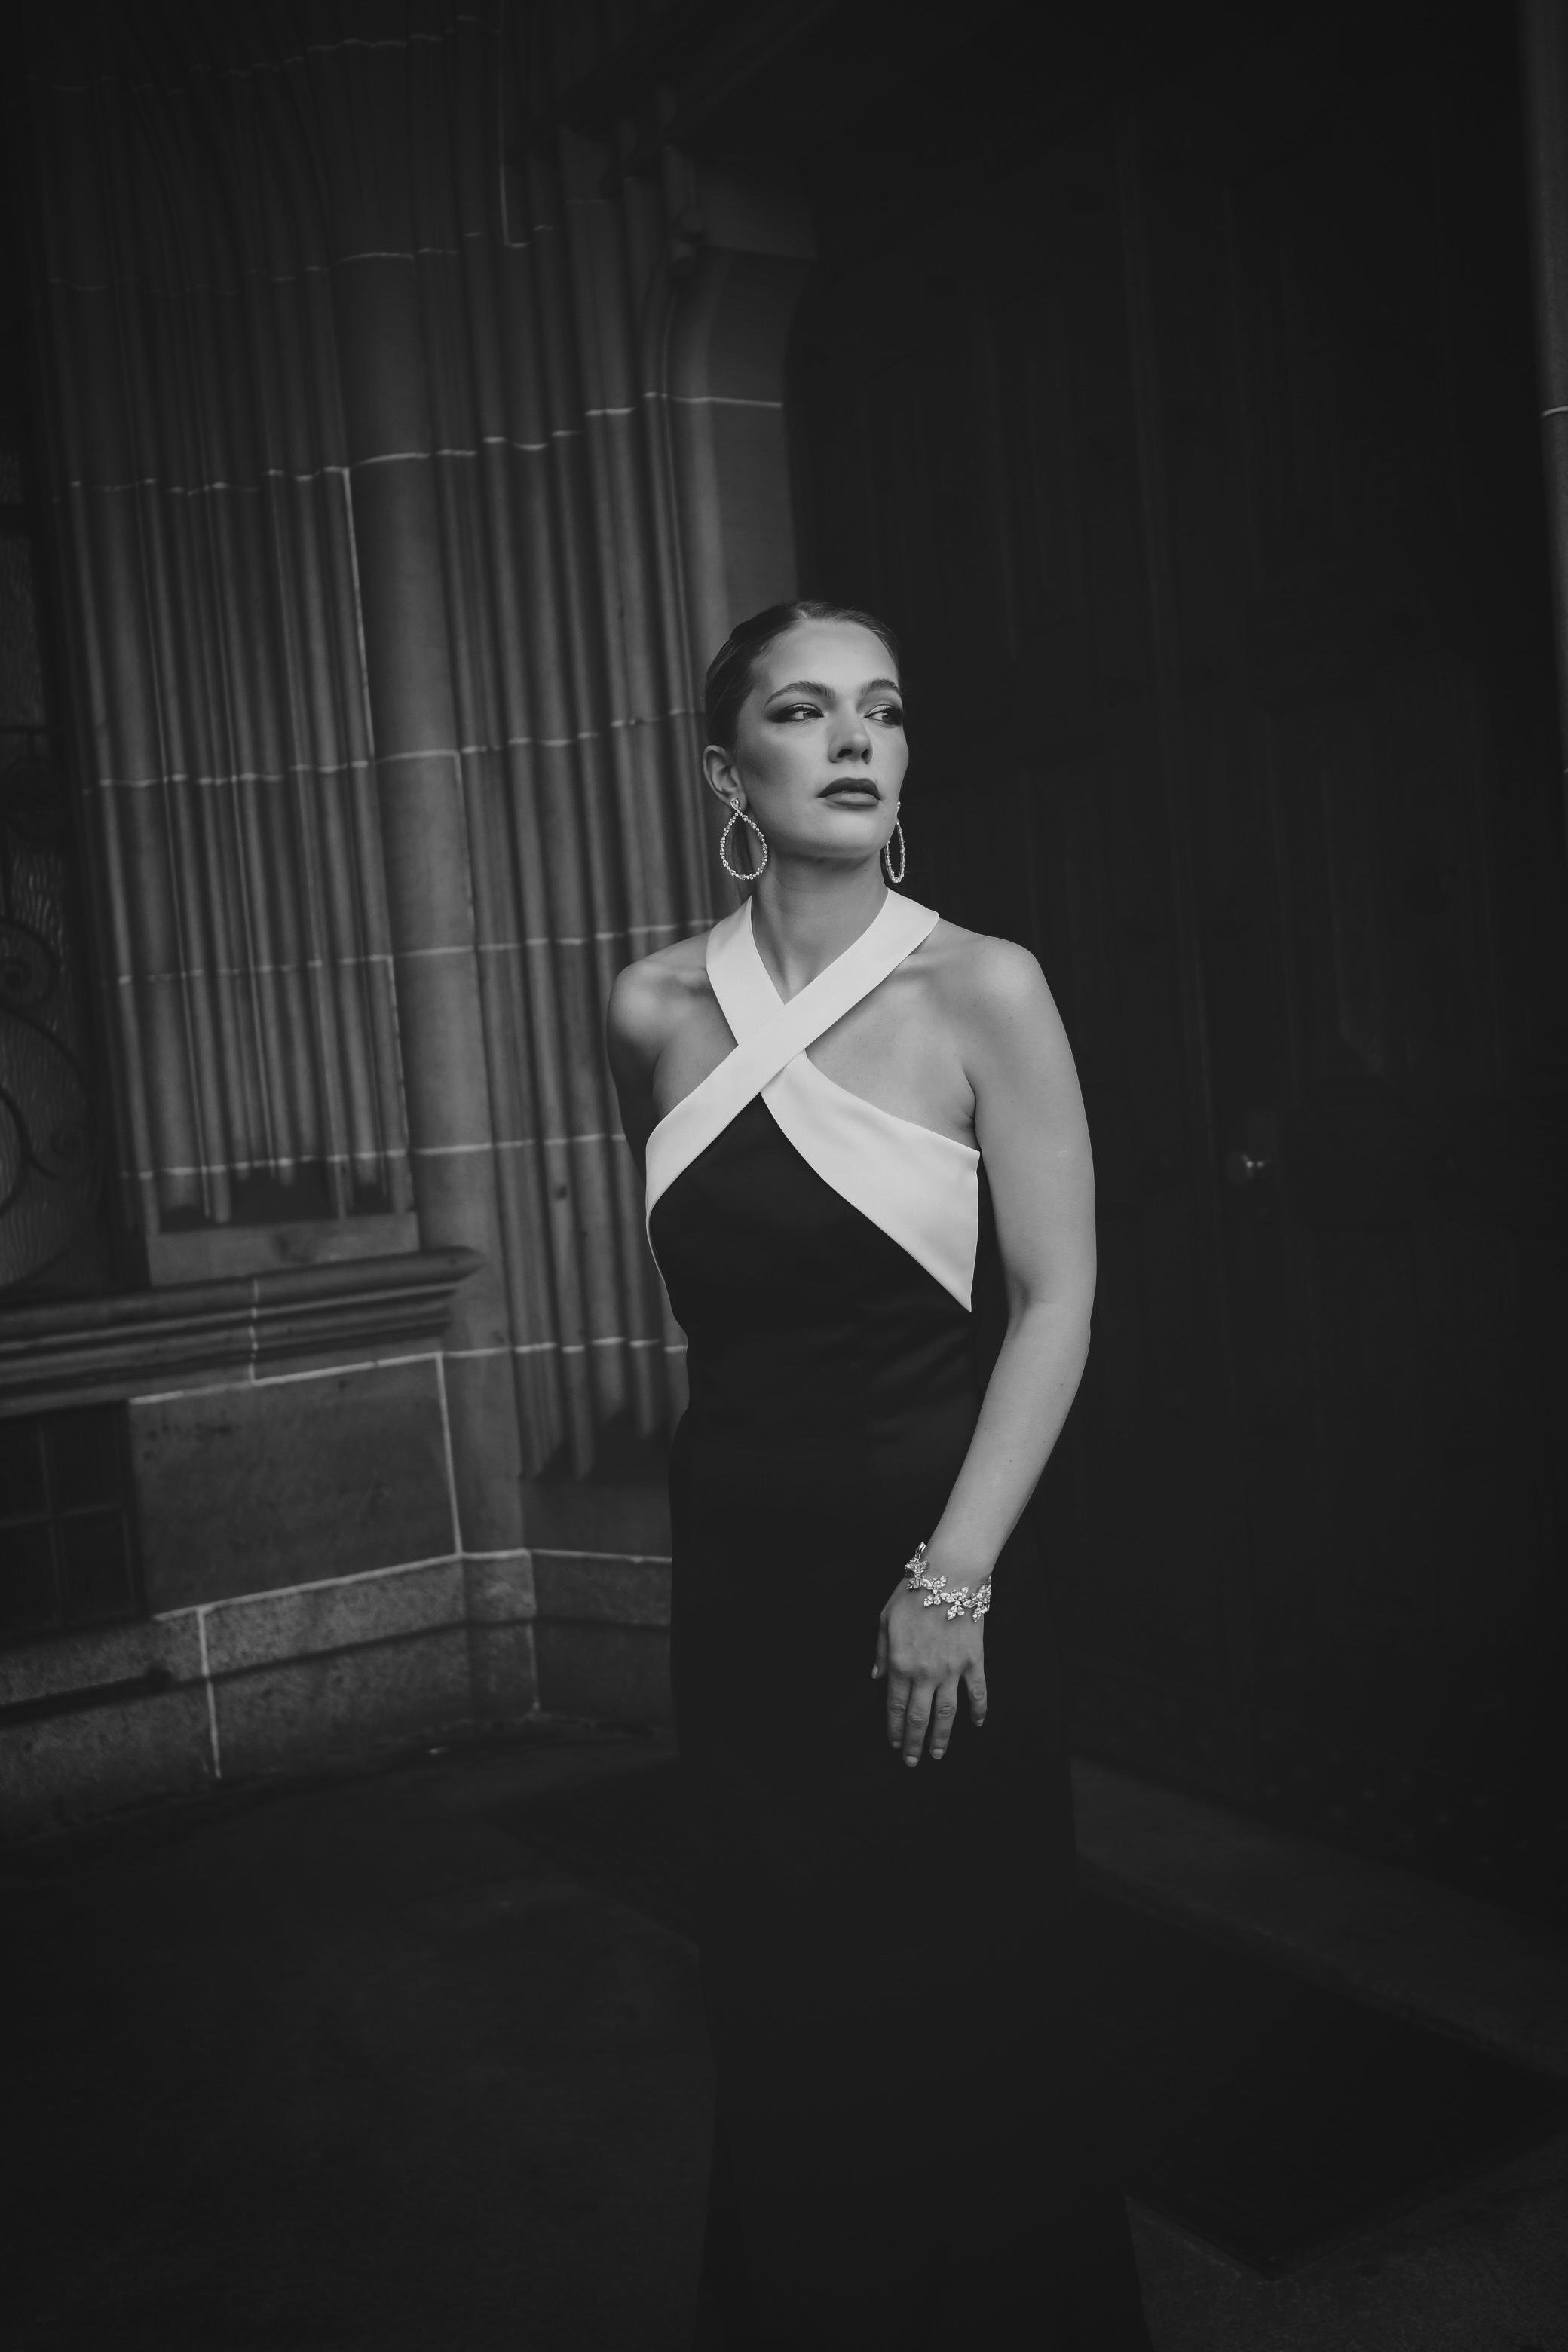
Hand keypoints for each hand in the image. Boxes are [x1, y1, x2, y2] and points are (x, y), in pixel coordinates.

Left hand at [872, 1577, 987, 1765]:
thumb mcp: (884, 1619)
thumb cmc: (913, 1593)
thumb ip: (880, 1652)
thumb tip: (876, 1678)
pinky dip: (978, 1711)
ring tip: (937, 1754)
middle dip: (914, 1743)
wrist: (950, 1575)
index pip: (895, 1706)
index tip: (894, 1745)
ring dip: (941, 1737)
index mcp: (900, 1664)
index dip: (894, 1729)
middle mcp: (925, 1673)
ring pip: (946, 1714)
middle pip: (919, 1718)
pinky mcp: (974, 1662)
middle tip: (913, 1762)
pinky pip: (977, 1693)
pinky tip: (976, 1724)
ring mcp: (952, 1670)